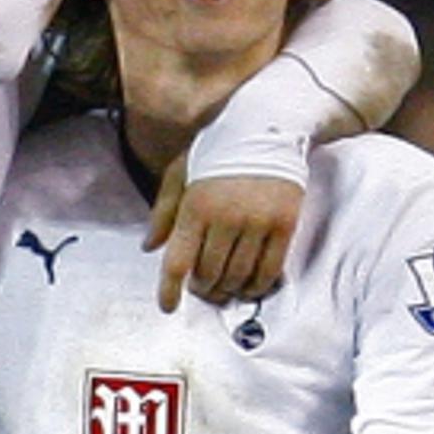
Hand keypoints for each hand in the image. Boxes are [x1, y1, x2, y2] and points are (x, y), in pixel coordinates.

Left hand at [145, 156, 303, 309]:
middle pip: (208, 274)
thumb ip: (162, 212)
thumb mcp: (180, 173)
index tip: (168, 306)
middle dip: (202, 289)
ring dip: (228, 291)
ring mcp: (258, 222)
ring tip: (224, 290)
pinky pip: (269, 270)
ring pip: (238, 277)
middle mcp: (226, 216)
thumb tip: (149, 247)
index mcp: (195, 205)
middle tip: (202, 290)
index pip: (177, 262)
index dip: (169, 291)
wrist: (267, 127)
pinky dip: (256, 287)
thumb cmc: (216, 152)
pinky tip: (249, 287)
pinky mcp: (284, 224)